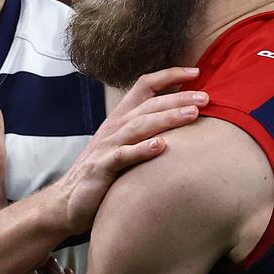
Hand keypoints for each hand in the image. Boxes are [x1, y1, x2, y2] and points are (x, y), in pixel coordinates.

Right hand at [54, 66, 206, 233]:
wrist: (68, 201)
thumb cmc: (104, 172)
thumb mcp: (124, 144)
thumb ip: (146, 128)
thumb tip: (181, 115)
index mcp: (121, 117)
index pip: (145, 85)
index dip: (169, 75)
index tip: (196, 72)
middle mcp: (115, 127)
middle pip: (149, 104)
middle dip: (179, 98)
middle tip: (206, 98)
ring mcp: (108, 146)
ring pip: (140, 125)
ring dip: (167, 118)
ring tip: (192, 115)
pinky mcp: (102, 168)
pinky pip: (123, 156)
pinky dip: (142, 150)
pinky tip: (161, 147)